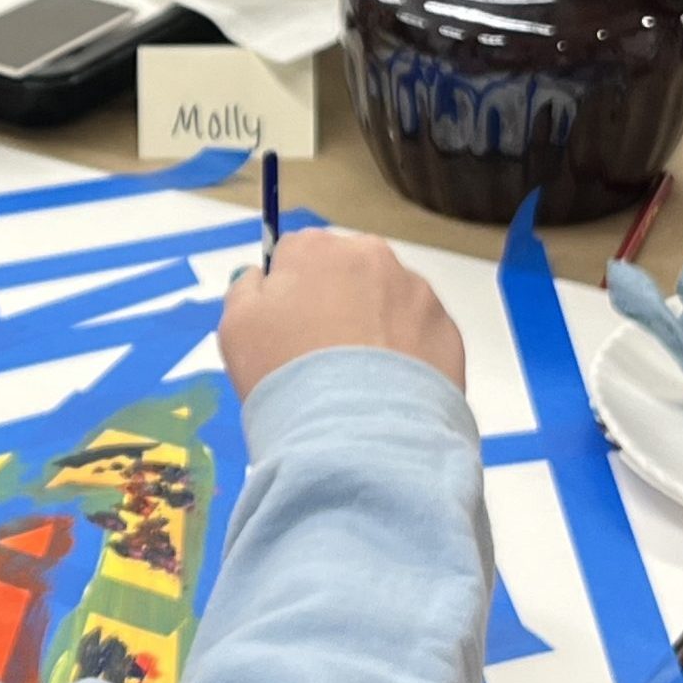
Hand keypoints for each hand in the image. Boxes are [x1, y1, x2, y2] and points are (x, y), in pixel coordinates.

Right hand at [219, 231, 466, 396]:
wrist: (356, 434)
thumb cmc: (285, 374)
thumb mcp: (235, 328)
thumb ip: (245, 289)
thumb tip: (261, 277)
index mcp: (316, 248)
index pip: (296, 254)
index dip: (288, 293)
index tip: (285, 330)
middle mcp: (372, 256)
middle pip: (347, 272)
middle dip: (336, 303)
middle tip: (320, 357)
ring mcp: (416, 292)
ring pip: (387, 301)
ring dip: (373, 327)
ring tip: (356, 380)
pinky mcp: (447, 330)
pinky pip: (418, 334)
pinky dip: (405, 354)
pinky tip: (385, 389)